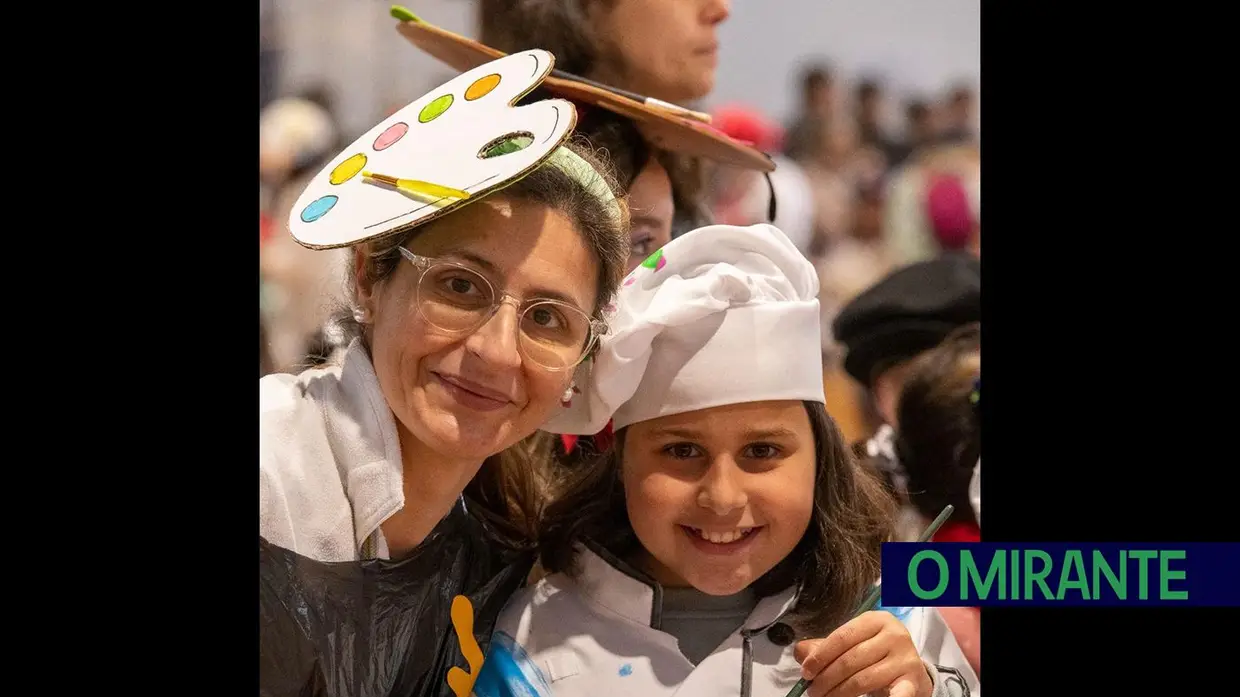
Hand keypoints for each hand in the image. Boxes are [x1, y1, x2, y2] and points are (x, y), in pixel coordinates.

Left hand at [794, 611, 932, 696]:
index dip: (821, 655)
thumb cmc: (876, 655)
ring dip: (839, 693)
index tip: (806, 671)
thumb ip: (826, 647)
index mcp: (876, 620)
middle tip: (813, 691)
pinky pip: (898, 694)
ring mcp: (905, 658)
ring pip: (863, 679)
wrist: (910, 671)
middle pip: (850, 659)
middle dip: (826, 678)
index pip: (842, 637)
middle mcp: (894, 635)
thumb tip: (801, 653)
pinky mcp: (913, 680)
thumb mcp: (854, 644)